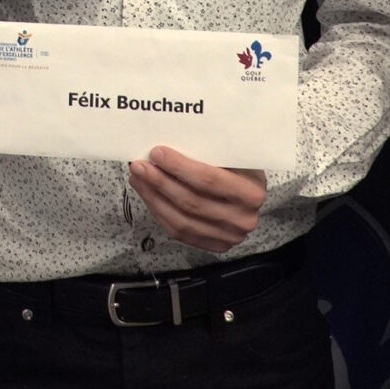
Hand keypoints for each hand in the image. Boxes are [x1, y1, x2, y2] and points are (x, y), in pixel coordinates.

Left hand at [127, 147, 267, 251]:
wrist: (251, 193)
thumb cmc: (238, 168)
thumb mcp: (234, 155)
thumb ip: (209, 151)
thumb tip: (167, 143)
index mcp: (251, 192)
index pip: (209, 180)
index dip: (179, 167)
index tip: (156, 153)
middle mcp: (243, 219)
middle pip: (192, 202)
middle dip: (160, 182)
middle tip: (139, 166)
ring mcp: (229, 236)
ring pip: (182, 221)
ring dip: (154, 198)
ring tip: (138, 179)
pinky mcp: (215, 245)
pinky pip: (180, 233)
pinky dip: (160, 213)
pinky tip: (148, 196)